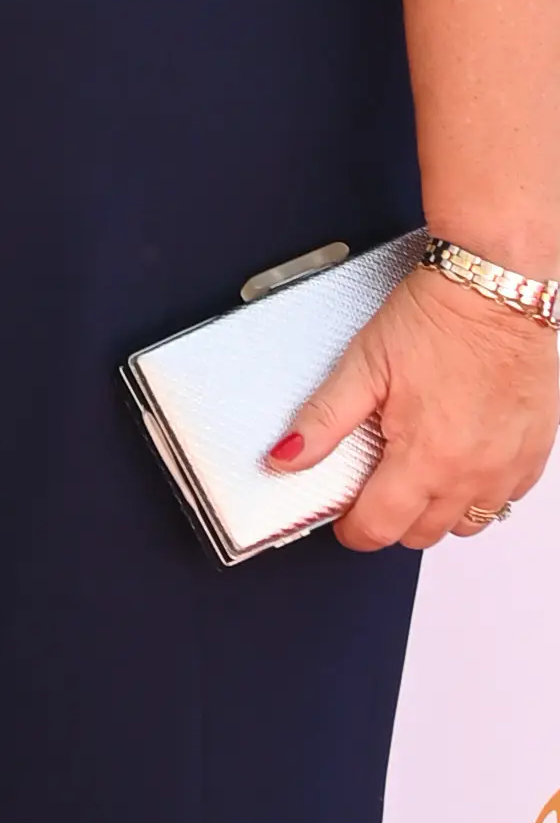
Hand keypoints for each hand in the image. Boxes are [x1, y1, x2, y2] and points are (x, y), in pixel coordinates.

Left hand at [273, 255, 557, 552]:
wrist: (497, 288)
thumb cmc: (438, 319)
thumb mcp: (362, 365)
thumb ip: (322, 421)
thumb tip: (286, 457)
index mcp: (426, 456)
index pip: (381, 528)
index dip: (353, 529)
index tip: (345, 519)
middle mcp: (473, 471)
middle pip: (424, 534)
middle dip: (393, 520)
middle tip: (376, 488)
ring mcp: (509, 465)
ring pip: (468, 523)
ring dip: (439, 511)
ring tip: (417, 474)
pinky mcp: (535, 451)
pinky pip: (506, 499)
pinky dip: (480, 492)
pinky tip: (460, 461)